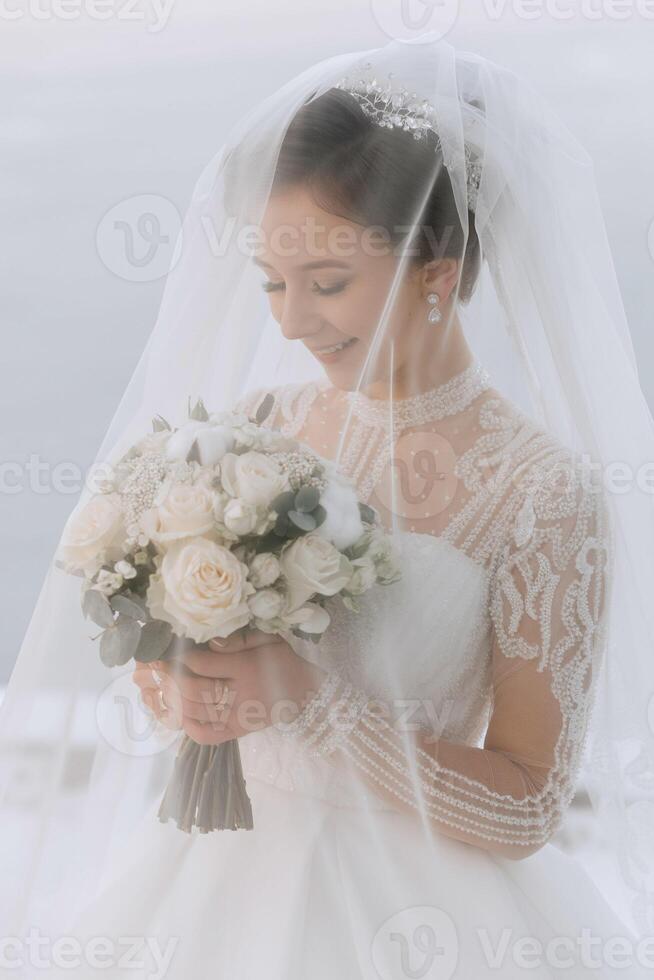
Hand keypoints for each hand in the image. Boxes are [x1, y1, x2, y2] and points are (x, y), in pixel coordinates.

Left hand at [132, 629, 326, 745]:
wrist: (306, 694)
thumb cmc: (283, 661)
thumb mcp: (268, 639)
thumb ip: (238, 638)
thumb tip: (207, 642)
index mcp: (247, 669)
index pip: (202, 664)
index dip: (177, 657)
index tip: (159, 649)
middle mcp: (240, 696)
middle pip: (193, 690)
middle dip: (166, 677)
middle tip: (147, 667)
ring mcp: (237, 718)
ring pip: (194, 711)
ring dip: (169, 699)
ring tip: (152, 685)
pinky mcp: (237, 732)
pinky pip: (206, 735)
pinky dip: (187, 726)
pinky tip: (176, 712)